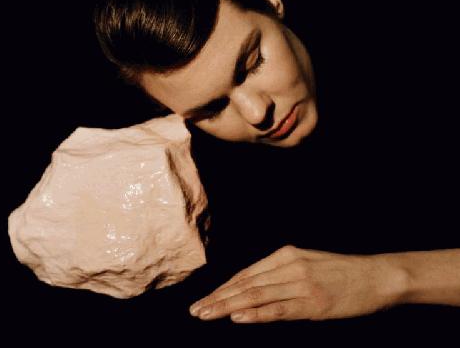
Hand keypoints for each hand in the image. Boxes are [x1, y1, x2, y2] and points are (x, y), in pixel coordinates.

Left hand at [189, 245, 406, 322]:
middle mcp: (288, 266)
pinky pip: (279, 309)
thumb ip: (281, 272)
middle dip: (218, 298)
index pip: (246, 273)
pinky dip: (256, 313)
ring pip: (256, 296)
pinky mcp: (313, 303)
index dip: (224, 287)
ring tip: (206, 314)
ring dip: (227, 306)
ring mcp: (300, 284)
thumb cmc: (341, 272)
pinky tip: (238, 317)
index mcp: (285, 255)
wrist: (376, 276)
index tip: (206, 298)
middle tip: (196, 309)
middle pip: (246, 284)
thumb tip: (254, 287)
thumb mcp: (307, 262)